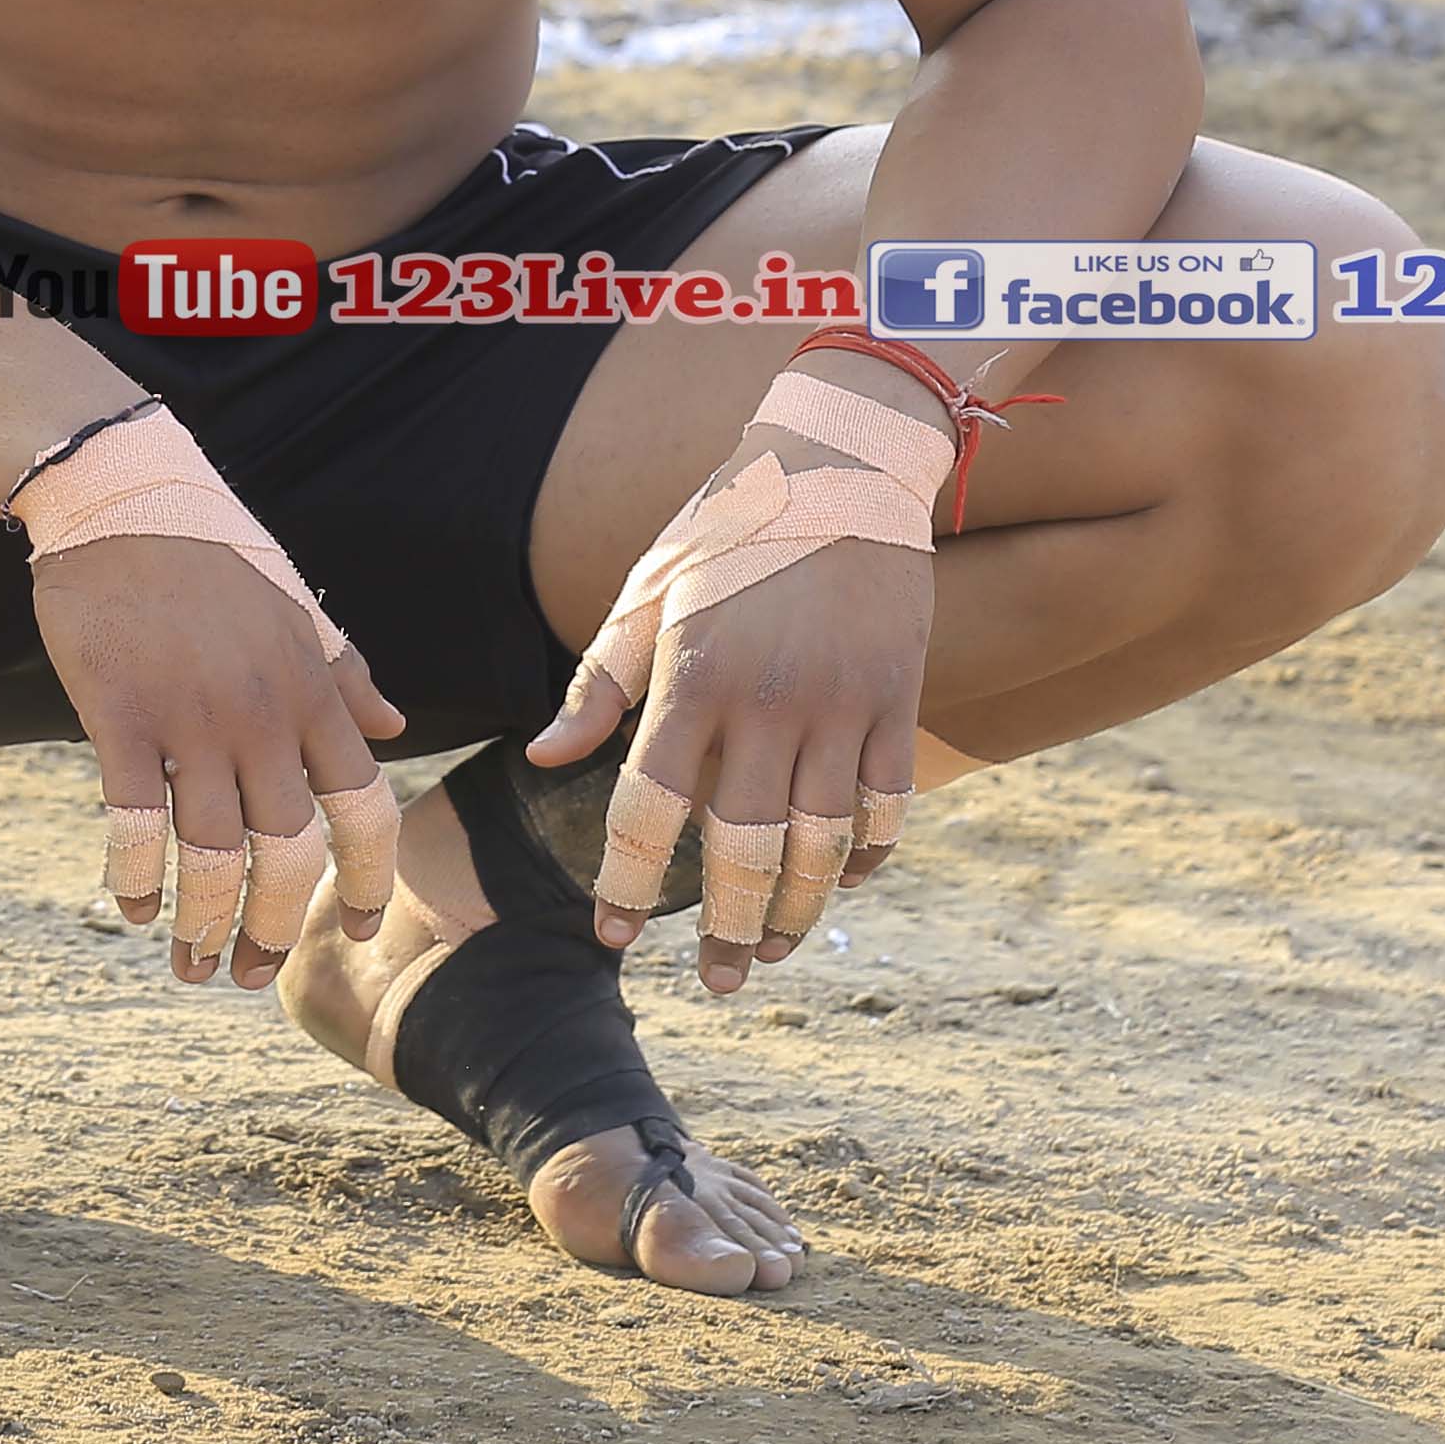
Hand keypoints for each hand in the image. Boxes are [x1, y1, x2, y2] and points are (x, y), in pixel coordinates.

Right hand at [31, 540, 406, 988]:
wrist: (123, 494)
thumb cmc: (213, 553)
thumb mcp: (299, 609)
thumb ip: (347, 674)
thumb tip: (395, 726)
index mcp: (314, 692)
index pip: (366, 809)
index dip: (371, 881)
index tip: (363, 931)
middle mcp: (265, 714)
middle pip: (287, 853)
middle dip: (274, 928)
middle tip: (250, 975)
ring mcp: (192, 717)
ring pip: (211, 854)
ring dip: (202, 923)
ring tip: (190, 962)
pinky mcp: (120, 713)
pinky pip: (134, 820)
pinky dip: (136, 877)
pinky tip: (133, 907)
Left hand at [527, 523, 928, 999]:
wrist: (844, 461)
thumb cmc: (728, 528)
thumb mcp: (648, 590)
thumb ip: (599, 683)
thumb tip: (545, 758)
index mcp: (692, 676)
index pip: (649, 807)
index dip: (628, 883)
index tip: (613, 936)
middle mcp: (768, 701)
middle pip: (744, 848)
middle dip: (727, 928)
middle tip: (717, 981)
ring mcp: (843, 703)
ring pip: (823, 843)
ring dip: (798, 911)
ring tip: (772, 950)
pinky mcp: (900, 697)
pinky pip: (887, 804)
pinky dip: (866, 857)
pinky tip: (837, 886)